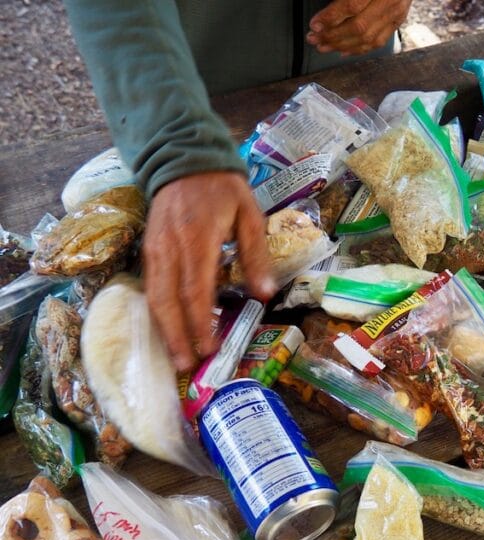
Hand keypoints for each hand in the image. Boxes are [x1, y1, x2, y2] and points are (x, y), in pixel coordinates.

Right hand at [142, 172, 274, 371]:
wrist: (183, 158)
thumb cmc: (223, 188)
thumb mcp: (249, 214)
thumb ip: (255, 254)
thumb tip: (265, 293)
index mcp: (197, 240)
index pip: (195, 289)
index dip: (200, 322)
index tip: (208, 348)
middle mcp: (170, 248)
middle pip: (167, 300)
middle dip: (177, 336)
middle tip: (188, 367)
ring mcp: (155, 250)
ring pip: (154, 297)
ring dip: (165, 331)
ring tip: (177, 358)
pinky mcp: (148, 251)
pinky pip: (151, 287)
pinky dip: (159, 314)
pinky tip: (169, 332)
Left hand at [307, 0, 410, 55]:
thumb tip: (326, 12)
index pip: (352, 5)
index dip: (331, 17)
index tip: (314, 24)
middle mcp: (390, 1)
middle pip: (359, 27)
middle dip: (333, 36)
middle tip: (314, 38)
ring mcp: (396, 13)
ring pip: (368, 39)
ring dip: (342, 46)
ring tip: (323, 46)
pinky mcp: (398, 21)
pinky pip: (378, 42)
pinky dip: (358, 49)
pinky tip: (342, 51)